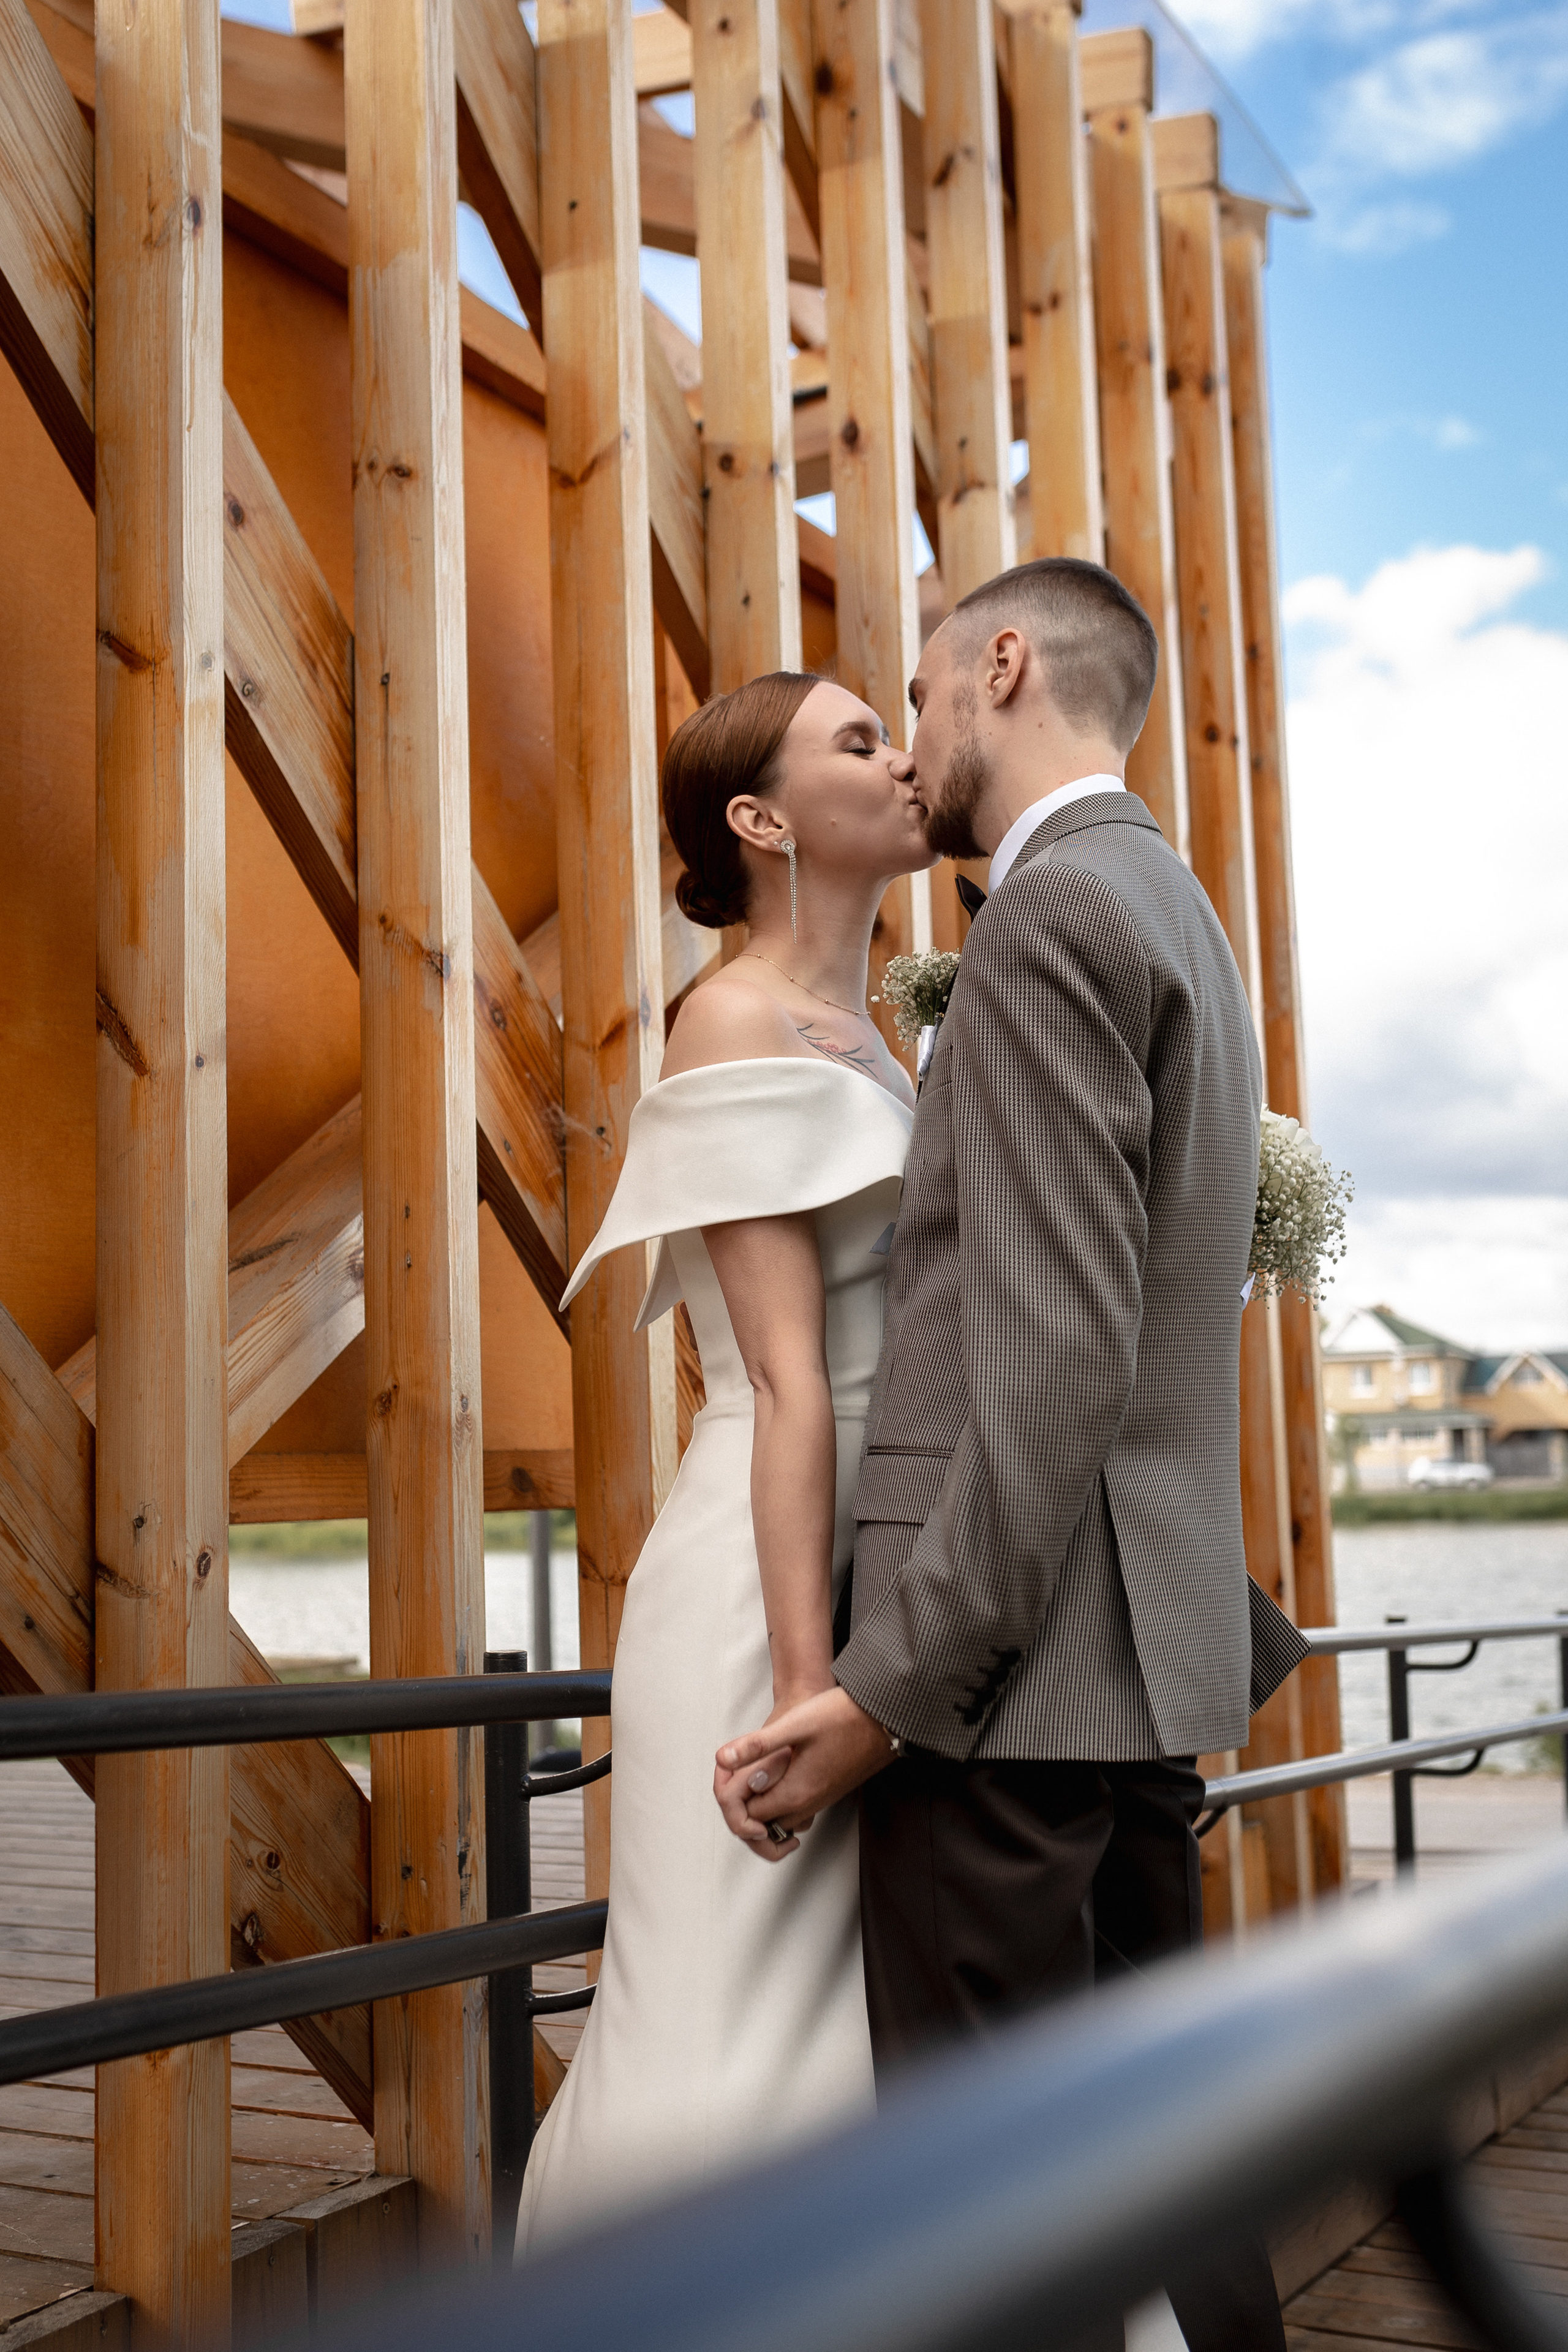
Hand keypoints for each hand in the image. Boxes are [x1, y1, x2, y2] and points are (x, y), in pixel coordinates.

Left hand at [713, 1687, 895, 1861]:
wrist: (882, 1719)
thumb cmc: (842, 1718)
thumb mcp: (793, 1725)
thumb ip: (757, 1745)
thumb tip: (723, 1759)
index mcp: (796, 1793)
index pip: (748, 1818)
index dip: (731, 1797)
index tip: (729, 1771)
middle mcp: (808, 1804)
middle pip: (762, 1827)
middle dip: (742, 1808)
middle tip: (734, 1777)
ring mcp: (820, 1801)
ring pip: (779, 1821)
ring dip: (760, 1807)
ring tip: (749, 1778)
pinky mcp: (827, 1793)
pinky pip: (795, 1812)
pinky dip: (778, 1803)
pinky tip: (775, 1777)